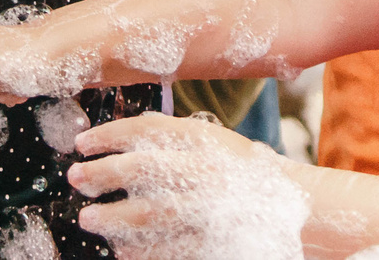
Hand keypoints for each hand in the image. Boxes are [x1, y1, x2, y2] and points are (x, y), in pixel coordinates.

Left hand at [67, 114, 306, 254]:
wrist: (300, 211)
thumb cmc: (241, 170)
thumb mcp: (209, 140)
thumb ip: (167, 135)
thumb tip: (111, 138)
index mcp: (203, 142)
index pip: (146, 131)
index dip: (108, 136)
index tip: (80, 145)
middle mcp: (206, 174)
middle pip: (144, 172)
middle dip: (104, 175)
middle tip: (77, 180)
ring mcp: (211, 211)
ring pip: (152, 216)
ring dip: (115, 219)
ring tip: (90, 220)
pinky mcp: (214, 244)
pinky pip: (170, 251)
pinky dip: (142, 252)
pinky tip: (122, 250)